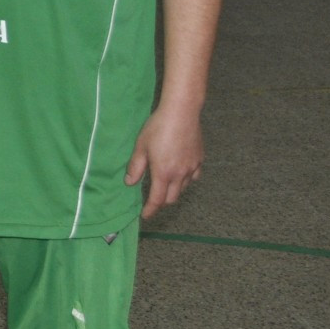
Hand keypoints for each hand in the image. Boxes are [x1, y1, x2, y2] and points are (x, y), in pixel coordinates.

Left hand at [125, 104, 203, 219]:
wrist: (182, 112)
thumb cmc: (158, 128)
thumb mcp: (140, 147)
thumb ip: (135, 167)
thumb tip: (129, 183)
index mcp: (163, 173)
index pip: (157, 200)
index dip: (150, 210)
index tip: (145, 215)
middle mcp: (180, 174)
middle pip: (172, 198)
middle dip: (161, 202)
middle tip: (153, 198)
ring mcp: (192, 167)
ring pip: (184, 188)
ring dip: (174, 190)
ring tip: (165, 183)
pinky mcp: (200, 159)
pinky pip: (194, 176)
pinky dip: (186, 179)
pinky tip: (181, 173)